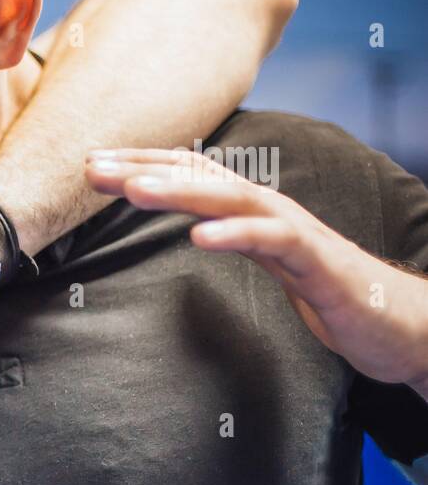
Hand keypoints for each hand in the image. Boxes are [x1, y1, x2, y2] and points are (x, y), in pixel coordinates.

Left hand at [86, 148, 427, 395]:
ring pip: (230, 199)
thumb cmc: (325, 288)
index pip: (188, 174)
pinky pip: (273, 242)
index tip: (90, 163)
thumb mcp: (264, 258)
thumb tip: (189, 225)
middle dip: (142, 169)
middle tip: (90, 168)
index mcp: (249, 209)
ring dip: (178, 192)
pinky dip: (235, 235)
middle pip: (198, 177)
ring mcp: (293, 230)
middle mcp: (268, 209)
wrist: (394, 321)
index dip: (140, 165)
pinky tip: (199, 237)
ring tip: (131, 190)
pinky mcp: (316, 262)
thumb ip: (230, 234)